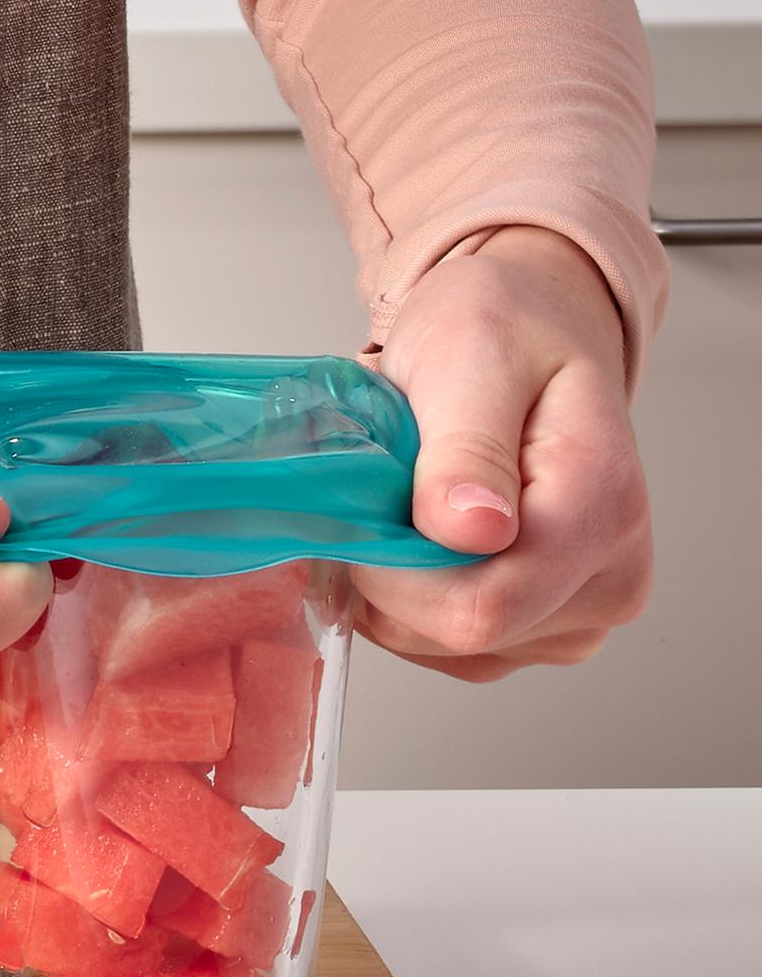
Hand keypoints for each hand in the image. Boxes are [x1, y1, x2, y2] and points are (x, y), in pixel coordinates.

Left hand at [352, 226, 651, 680]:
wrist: (534, 328)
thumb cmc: (509, 329)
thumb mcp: (472, 354)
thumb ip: (468, 446)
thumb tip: (471, 530)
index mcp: (602, 507)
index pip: (481, 608)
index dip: (396, 575)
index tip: (367, 509)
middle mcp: (608, 577)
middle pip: (458, 634)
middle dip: (391, 570)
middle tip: (390, 486)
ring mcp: (577, 615)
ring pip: (442, 647)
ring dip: (395, 584)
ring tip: (415, 498)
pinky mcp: (541, 631)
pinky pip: (445, 648)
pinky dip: (409, 599)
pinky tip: (422, 533)